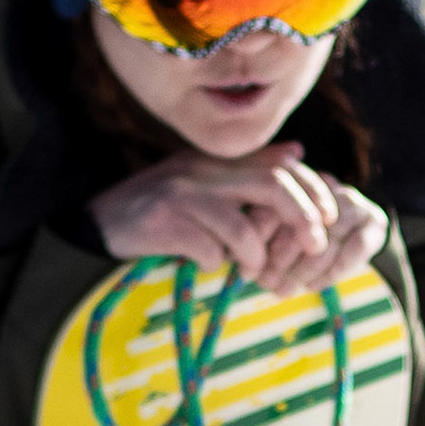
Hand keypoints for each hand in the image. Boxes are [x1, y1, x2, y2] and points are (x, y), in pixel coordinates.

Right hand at [88, 142, 336, 277]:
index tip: (328, 219)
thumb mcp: (204, 181)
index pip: (280, 167)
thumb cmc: (159, 210)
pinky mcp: (160, 223)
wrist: (96, 223)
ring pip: (240, 227)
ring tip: (252, 271)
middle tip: (314, 246)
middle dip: (302, 218)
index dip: (312, 192)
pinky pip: (207, 250)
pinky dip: (215, 264)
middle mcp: (201, 171)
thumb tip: (298, 153)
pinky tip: (205, 266)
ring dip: (255, 257)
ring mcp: (179, 195)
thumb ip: (249, 170)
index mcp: (216, 162)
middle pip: (271, 186)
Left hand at [252, 173, 387, 295]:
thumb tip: (245, 271)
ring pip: (327, 239)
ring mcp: (352, 200)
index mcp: (295, 179)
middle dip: (281, 260)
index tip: (249, 268)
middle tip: (266, 284)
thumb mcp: (270, 236)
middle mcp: (324, 185)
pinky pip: (354, 248)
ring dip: (304, 270)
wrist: (348, 239)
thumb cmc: (295, 241)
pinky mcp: (374, 219)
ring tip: (284, 290)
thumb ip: (258, 239)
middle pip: (302, 223)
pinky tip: (313, 286)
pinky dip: (332, 271)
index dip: (262, 238)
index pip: (276, 205)